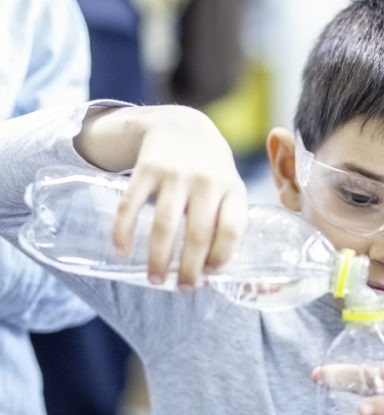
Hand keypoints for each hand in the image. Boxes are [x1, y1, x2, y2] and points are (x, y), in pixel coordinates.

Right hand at [76, 105, 247, 286]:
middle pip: (198, 234)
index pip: (231, 229)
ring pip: (164, 225)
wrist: (181, 125)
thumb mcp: (230, 188)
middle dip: (188, 268)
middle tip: (181, 288)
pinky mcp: (147, 168)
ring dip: (157, 257)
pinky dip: (123, 230)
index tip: (209, 275)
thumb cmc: (211, 171)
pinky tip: (121, 251)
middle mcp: (206, 180)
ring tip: (154, 279)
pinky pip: (131, 204)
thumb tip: (213, 272)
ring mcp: (175, 173)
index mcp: (232, 189)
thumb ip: (227, 222)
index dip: (221, 256)